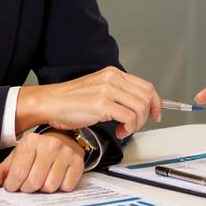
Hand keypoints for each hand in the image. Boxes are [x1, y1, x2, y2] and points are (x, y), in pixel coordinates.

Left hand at [0, 130, 84, 192]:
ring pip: (50, 187)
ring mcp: (65, 153)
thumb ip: (0, 171)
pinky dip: (60, 187)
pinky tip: (57, 178)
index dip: (13, 185)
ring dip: (44, 189)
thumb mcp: (17, 157)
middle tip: (29, 183)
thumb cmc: (37, 151)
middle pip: (33, 182)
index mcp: (30, 142)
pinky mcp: (78, 162)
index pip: (18, 173)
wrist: (65, 138)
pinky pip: (66, 187)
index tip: (13, 185)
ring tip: (43, 179)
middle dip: (28, 188)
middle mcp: (49, 145)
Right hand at [16, 67, 160, 138]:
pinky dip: (129, 128)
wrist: (50, 103)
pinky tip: (120, 132)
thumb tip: (136, 105)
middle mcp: (112, 79)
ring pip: (139, 108)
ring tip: (125, 130)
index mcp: (113, 74)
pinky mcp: (102, 104)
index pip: (145, 86)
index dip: (155, 102)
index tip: (155, 113)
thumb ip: (117, 93)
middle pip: (146, 96)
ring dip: (136, 124)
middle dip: (147, 115)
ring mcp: (107, 90)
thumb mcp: (98, 89)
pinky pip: (129, 117)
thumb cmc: (70, 101)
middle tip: (138, 125)